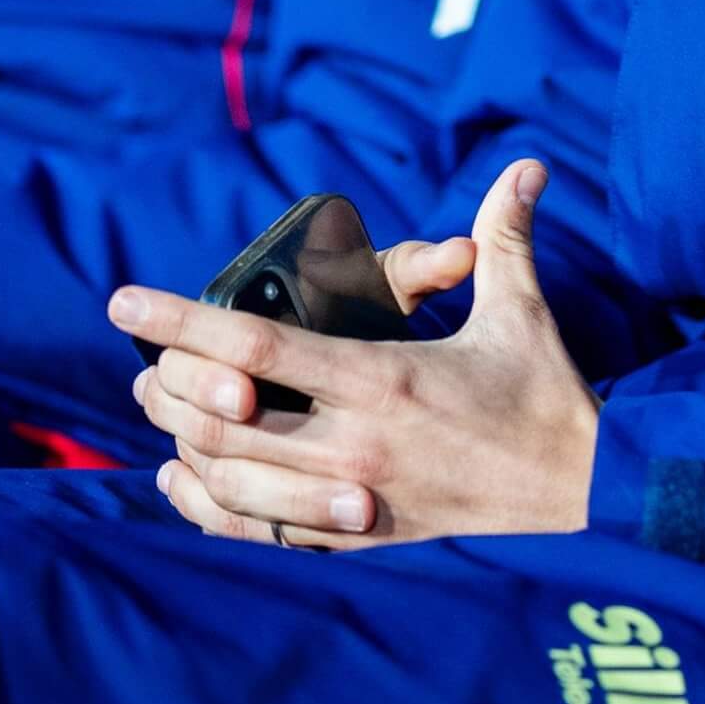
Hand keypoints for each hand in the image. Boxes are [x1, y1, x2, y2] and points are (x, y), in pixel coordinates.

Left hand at [119, 159, 595, 550]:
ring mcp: (351, 498)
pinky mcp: (358, 536)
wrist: (580, 494)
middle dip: (167, 389)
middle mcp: (355, 445)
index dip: (181, 323)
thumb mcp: (524, 312)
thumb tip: (526, 167)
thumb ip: (505, 236)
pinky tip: (183, 480)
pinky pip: (259, 533)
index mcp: (384, 380)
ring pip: (230, 480)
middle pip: (223, 417)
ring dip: (181, 444)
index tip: (124, 301)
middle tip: (142, 368)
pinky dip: (208, 508)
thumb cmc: (546, 397)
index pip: (256, 346)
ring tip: (156, 412)